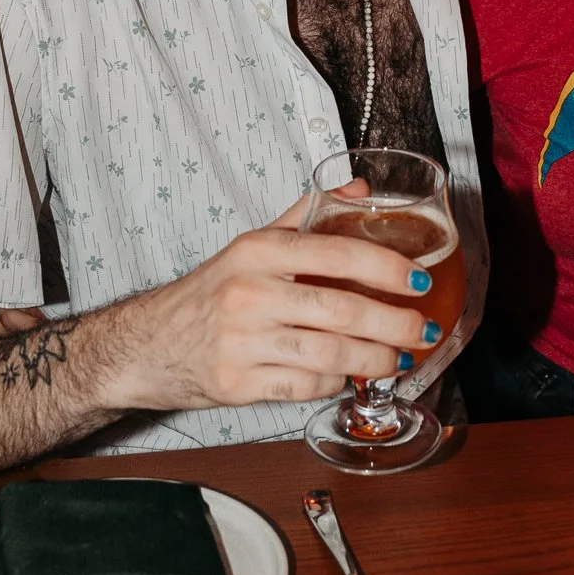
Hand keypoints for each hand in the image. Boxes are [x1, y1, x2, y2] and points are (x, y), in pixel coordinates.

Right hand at [101, 198, 437, 413]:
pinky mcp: (238, 383)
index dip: (386, 268)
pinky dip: (334, 382)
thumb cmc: (211, 292)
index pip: (336, 253)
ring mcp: (242, 341)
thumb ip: (306, 215)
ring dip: (374, 360)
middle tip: (424, 327)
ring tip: (401, 359)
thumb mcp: (252, 244)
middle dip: (393, 323)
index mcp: (259, 251)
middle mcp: (250, 293)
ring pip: (328, 353)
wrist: (149, 343)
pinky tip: (350, 376)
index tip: (419, 279)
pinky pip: (303, 385)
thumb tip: (359, 189)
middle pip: (340, 310)